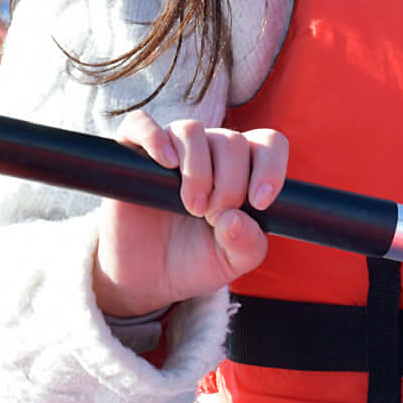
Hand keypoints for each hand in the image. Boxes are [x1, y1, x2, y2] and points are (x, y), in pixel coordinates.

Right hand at [92, 112, 289, 319]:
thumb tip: (236, 220)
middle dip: (230, 184)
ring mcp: (170, 150)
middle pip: (231, 141)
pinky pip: (140, 123)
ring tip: (192, 207)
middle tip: (213, 217)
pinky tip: (165, 164)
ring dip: (197, 170)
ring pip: (191, 130)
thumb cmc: (195, 261)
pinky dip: (154, 137)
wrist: (146, 278)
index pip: (269, 143)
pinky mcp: (132, 155)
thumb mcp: (232, 262)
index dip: (270, 166)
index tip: (259, 202)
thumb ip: (247, 245)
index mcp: (242, 168)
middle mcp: (208, 152)